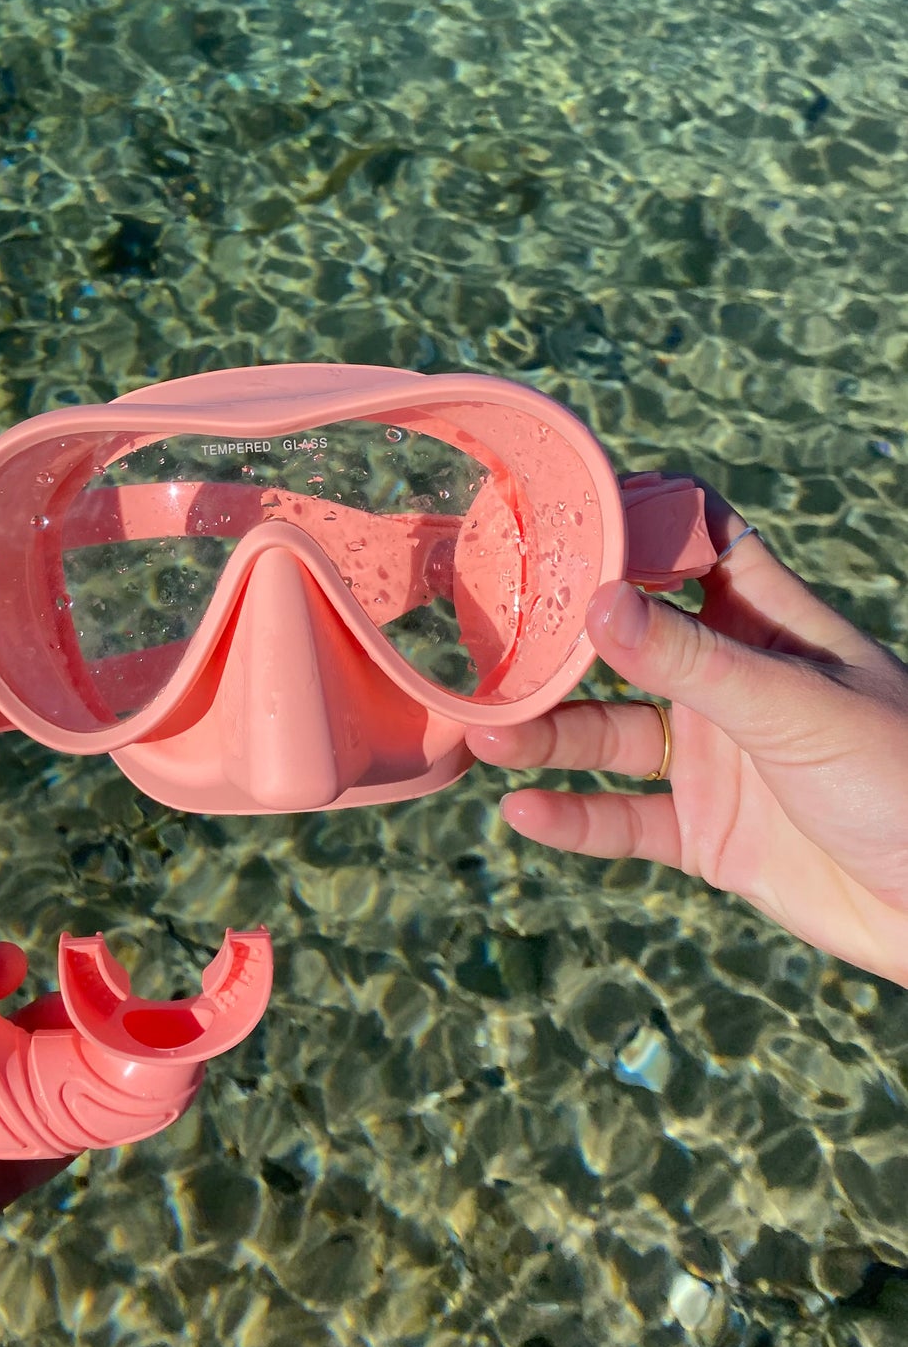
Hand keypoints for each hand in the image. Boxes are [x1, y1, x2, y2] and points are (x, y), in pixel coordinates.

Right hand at [466, 483, 907, 988]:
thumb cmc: (906, 777)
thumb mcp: (793, 707)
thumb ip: (691, 660)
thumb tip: (595, 604)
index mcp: (764, 622)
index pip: (694, 540)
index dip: (635, 520)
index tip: (557, 511)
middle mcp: (729, 681)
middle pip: (624, 643)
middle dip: (555, 640)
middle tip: (482, 637)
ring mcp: (715, 758)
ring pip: (608, 734)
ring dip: (548, 735)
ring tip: (484, 733)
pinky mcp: (709, 835)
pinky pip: (624, 821)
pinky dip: (573, 819)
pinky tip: (523, 811)